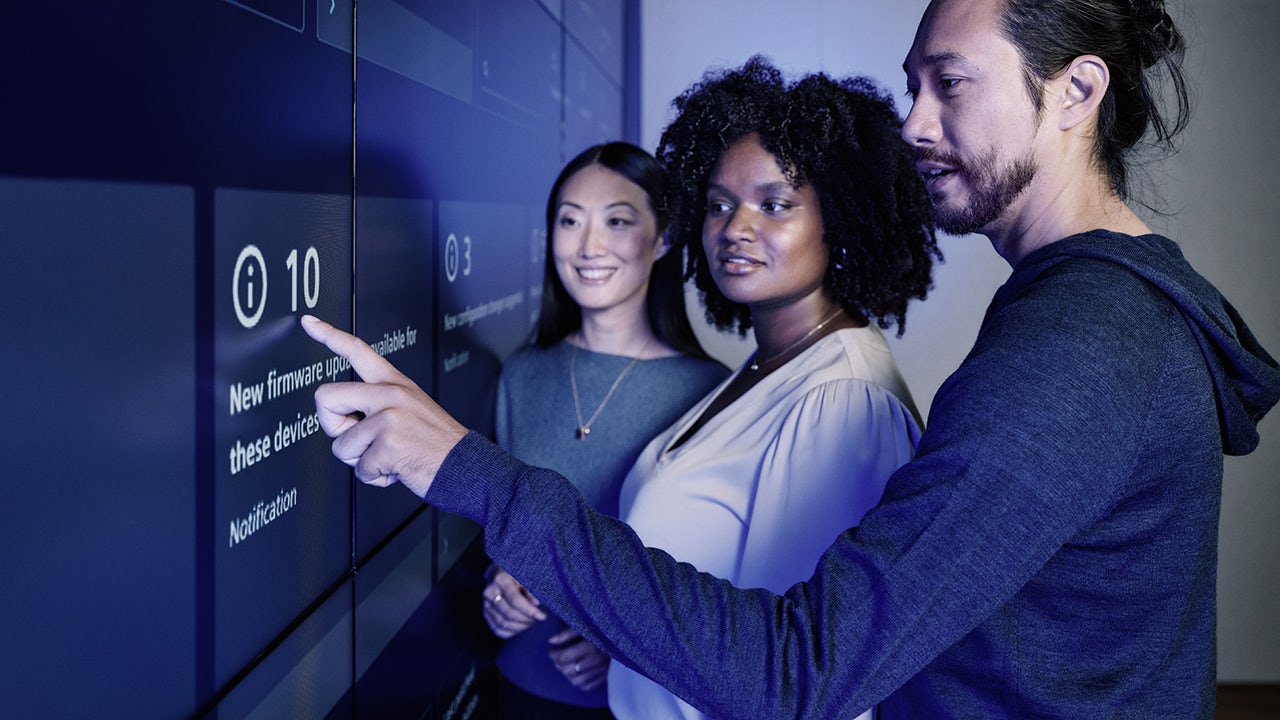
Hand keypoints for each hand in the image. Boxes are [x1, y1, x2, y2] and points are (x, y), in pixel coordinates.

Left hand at [301, 315, 466, 497]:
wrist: (466, 466)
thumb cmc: (436, 445)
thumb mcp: (410, 411)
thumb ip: (376, 407)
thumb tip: (343, 422)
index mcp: (395, 383)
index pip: (357, 351)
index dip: (328, 335)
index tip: (308, 321)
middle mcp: (391, 394)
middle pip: (326, 398)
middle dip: (333, 427)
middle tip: (357, 440)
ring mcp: (390, 417)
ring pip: (341, 444)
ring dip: (360, 460)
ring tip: (389, 457)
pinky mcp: (390, 443)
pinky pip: (360, 468)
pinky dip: (375, 477)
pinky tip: (396, 469)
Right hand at [481, 567, 546, 638]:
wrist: (500, 572)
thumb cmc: (518, 574)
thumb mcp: (526, 576)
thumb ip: (532, 589)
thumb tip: (536, 603)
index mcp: (500, 580)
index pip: (515, 600)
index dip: (530, 611)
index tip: (542, 616)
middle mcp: (489, 592)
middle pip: (509, 614)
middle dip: (526, 619)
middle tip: (538, 619)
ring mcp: (485, 604)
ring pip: (503, 623)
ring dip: (520, 627)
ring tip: (531, 622)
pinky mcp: (486, 614)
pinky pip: (497, 630)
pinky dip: (511, 632)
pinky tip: (521, 627)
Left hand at [548, 628, 609, 691]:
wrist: (626, 636)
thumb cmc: (602, 629)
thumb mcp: (585, 626)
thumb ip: (567, 634)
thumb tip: (550, 641)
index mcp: (591, 646)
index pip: (563, 657)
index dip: (553, 654)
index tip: (551, 650)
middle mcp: (596, 661)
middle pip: (568, 670)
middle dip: (558, 664)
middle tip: (557, 658)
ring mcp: (602, 671)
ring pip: (576, 681)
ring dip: (567, 675)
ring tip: (565, 666)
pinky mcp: (606, 678)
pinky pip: (587, 687)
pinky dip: (578, 682)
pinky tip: (577, 673)